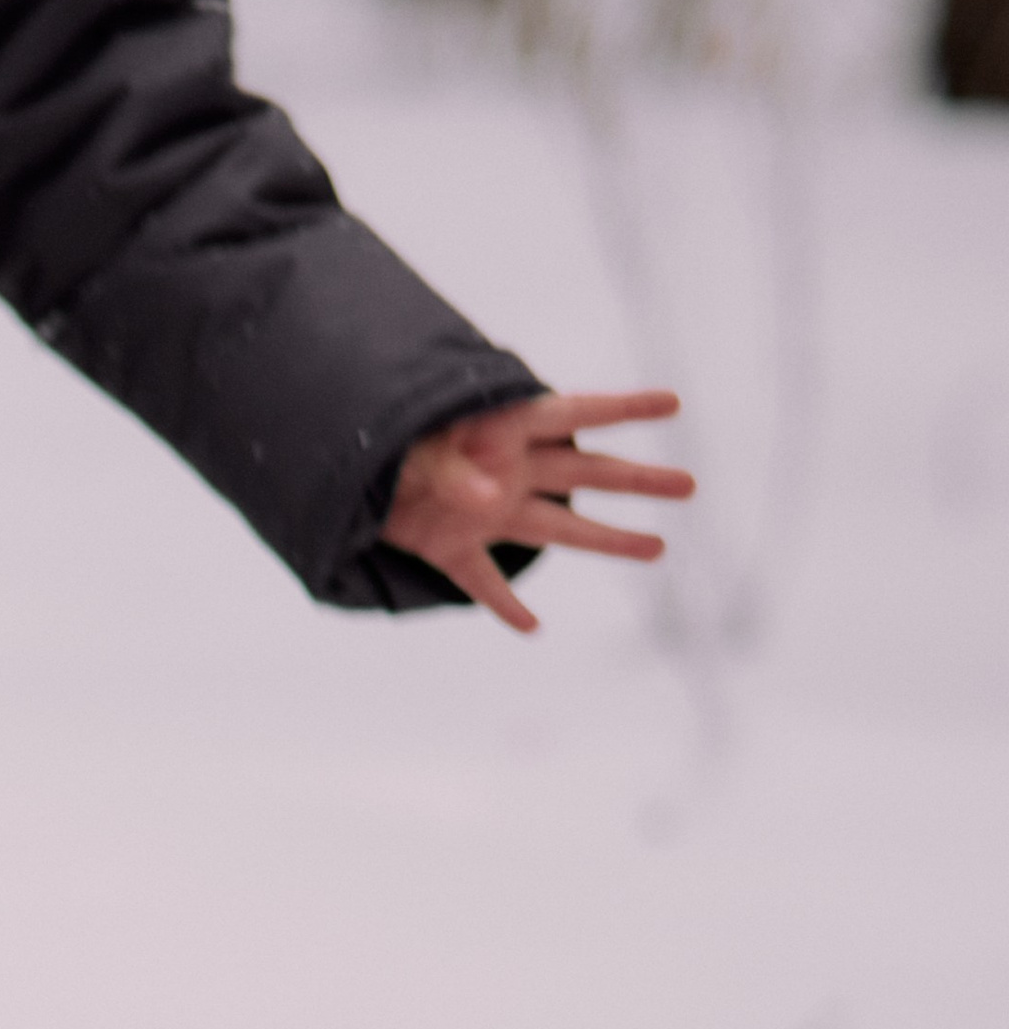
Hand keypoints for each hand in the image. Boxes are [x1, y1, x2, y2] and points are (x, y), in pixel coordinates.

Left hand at [381, 390, 692, 632]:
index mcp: (502, 427)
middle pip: (585, 473)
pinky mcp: (451, 546)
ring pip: (557, 528)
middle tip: (691, 486)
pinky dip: (505, 604)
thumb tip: (490, 496)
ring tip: (657, 548)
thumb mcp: (417, 446)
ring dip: (607, 539)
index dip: (625, 406)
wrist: (337, 465)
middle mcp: (506, 468)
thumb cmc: (383, 437)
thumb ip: (454, 470)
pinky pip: (484, 579)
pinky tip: (532, 627)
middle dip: (639, 480)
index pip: (576, 412)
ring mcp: (485, 510)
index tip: (674, 401)